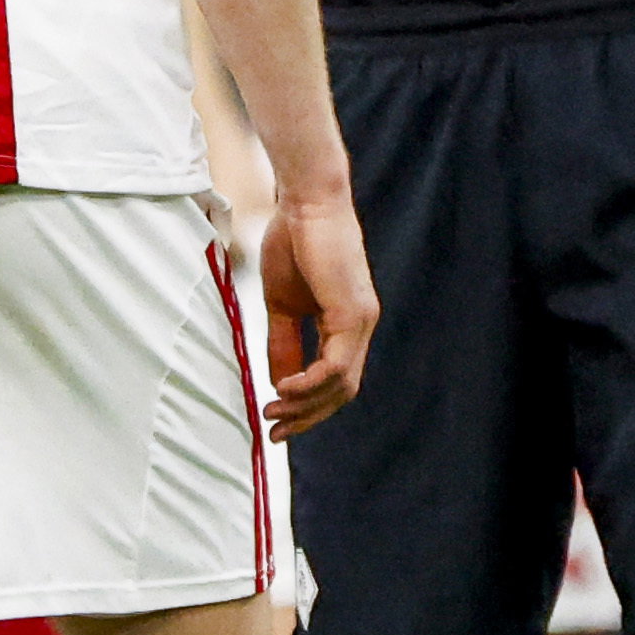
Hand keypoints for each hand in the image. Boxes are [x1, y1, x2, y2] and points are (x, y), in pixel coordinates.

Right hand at [259, 189, 376, 439]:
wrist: (304, 202)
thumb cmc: (292, 242)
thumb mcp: (280, 304)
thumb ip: (281, 343)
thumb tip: (277, 383)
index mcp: (345, 324)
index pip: (335, 380)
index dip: (306, 406)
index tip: (274, 420)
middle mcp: (360, 326)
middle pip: (342, 392)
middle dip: (307, 417)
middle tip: (275, 432)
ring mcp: (361, 320)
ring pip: (341, 384)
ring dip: (305, 406)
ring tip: (273, 411)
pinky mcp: (353, 313)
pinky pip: (335, 365)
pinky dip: (309, 384)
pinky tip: (283, 388)